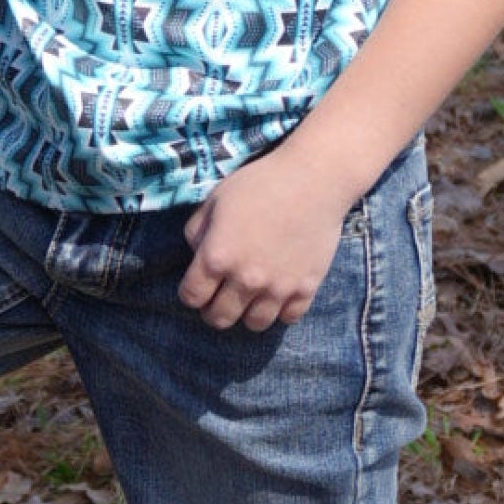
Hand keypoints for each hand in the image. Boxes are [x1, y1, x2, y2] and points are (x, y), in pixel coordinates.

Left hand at [179, 136, 351, 331]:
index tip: (198, 286)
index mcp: (217, 256)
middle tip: (220, 297)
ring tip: (249, 296)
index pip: (191, 297)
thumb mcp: (215, 199)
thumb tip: (198, 256)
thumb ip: (197, 232)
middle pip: (219, 319)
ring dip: (247, 313)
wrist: (313, 179)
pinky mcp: (306, 288)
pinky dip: (281, 309)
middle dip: (213, 310)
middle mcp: (245, 279)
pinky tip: (278, 292)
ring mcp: (278, 287)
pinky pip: (288, 318)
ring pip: (254, 324)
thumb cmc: (260, 183)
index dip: (190, 293)